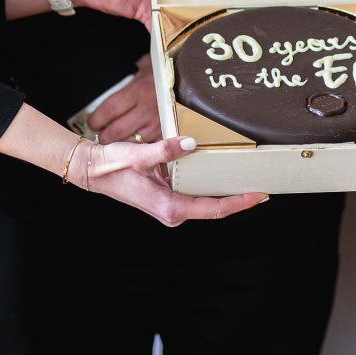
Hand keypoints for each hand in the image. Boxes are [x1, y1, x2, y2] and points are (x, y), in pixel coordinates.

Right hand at [66, 136, 266, 225]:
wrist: (93, 170)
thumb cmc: (113, 166)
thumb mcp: (139, 155)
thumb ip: (165, 149)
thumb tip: (190, 144)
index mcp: (170, 207)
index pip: (214, 209)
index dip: (239, 203)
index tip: (259, 194)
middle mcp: (173, 211)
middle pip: (215, 207)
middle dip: (238, 197)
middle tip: (262, 182)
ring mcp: (170, 205)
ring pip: (206, 201)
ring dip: (225, 190)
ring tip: (247, 175)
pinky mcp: (168, 196)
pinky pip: (196, 193)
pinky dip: (209, 184)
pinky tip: (220, 170)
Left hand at [87, 55, 161, 142]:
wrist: (189, 78)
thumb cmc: (163, 73)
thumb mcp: (144, 68)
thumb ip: (128, 77)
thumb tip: (113, 81)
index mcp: (137, 91)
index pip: (108, 111)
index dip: (96, 120)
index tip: (93, 122)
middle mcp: (146, 109)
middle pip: (115, 132)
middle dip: (104, 136)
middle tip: (101, 134)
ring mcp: (156, 123)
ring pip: (129, 143)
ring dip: (119, 143)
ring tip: (116, 139)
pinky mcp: (165, 133)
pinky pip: (146, 146)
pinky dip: (137, 146)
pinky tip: (133, 142)